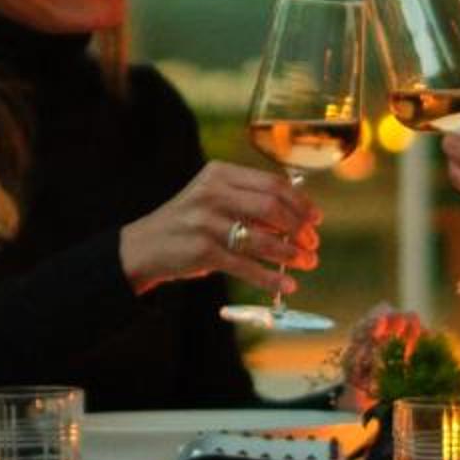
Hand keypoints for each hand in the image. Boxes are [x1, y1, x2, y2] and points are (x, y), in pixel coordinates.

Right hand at [120, 161, 320, 296]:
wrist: (142, 247)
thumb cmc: (188, 223)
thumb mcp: (213, 199)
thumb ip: (248, 202)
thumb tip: (298, 217)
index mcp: (219, 174)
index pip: (272, 183)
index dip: (300, 202)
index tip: (316, 218)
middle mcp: (212, 193)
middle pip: (271, 207)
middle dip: (299, 227)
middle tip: (312, 243)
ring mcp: (205, 222)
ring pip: (262, 239)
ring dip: (290, 254)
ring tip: (307, 263)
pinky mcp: (201, 251)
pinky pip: (246, 266)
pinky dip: (270, 278)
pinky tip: (286, 286)